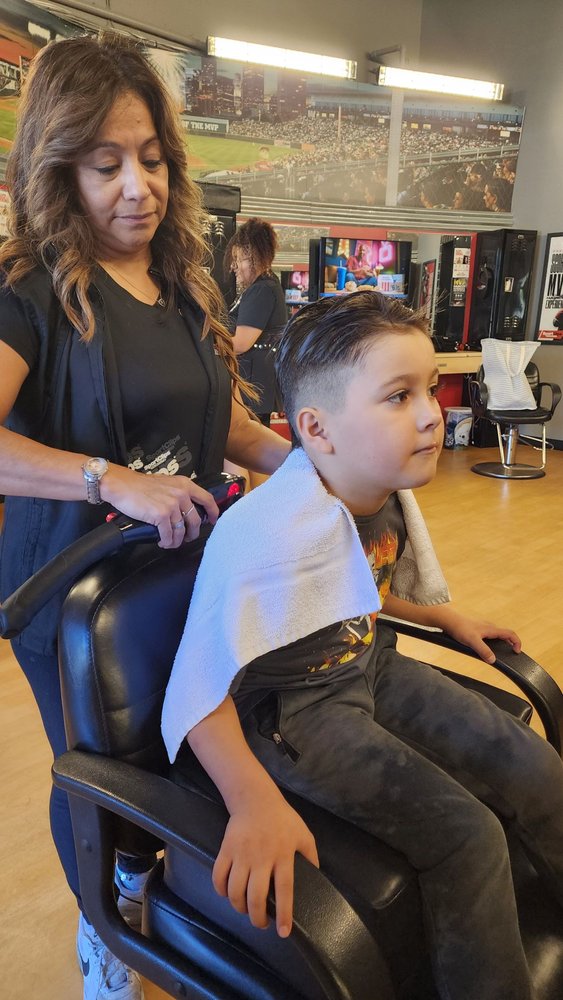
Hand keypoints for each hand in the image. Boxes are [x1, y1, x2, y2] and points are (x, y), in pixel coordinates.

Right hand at [100, 465, 218, 547]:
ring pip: (182, 531)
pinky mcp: (161, 515)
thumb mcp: (166, 483)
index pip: (207, 499)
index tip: (213, 521)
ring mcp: (172, 505)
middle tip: (188, 538)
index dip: (213, 512)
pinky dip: (166, 542)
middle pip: (196, 520)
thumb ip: (178, 493)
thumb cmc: (140, 485)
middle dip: (193, 533)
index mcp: (185, 484)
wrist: (122, 485)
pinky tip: (162, 542)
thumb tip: (186, 508)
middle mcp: (181, 494)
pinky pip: (168, 535)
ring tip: (171, 542)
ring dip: (177, 541)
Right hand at [212, 792, 318, 936]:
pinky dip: (221, 891)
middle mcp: (261, 857)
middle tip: (261, 923)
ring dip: (239, 907)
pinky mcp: (226, 850)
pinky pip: (218, 876)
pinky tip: (228, 895)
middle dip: (257, 917)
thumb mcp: (303, 834)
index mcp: (283, 854)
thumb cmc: (282, 818)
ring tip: (245, 910)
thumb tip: (317, 879)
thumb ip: (311, 857)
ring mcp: (241, 854)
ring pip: (235, 890)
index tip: (284, 932)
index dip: (284, 913)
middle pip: (256, 896)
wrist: (255, 799)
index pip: (284, 889)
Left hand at [442, 609, 521, 663]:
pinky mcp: (477, 630)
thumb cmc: (460, 628)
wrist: (448, 621)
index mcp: (492, 629)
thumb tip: (493, 660)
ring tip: (499, 654)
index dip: (517, 642)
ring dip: (501, 644)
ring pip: (496, 636)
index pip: (510, 634)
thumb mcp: (472, 641)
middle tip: (510, 654)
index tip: (517, 652)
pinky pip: (489, 636)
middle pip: (505, 635)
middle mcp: (489, 627)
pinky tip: (485, 649)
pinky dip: (492, 643)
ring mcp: (483, 628)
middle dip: (510, 644)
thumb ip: (483, 651)